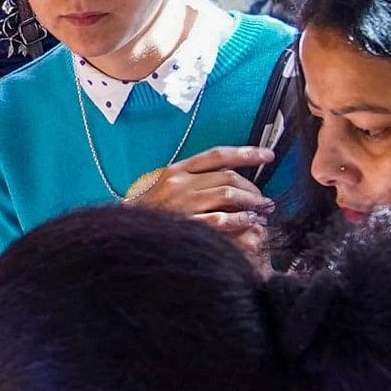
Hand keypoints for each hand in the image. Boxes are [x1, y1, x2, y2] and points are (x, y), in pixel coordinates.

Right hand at [129, 146, 272, 242]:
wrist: (123, 236)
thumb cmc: (148, 215)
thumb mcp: (166, 189)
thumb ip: (193, 181)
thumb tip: (227, 179)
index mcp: (176, 170)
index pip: (217, 155)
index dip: (246, 153)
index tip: (268, 155)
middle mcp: (179, 183)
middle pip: (228, 176)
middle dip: (253, 188)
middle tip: (265, 200)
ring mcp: (182, 204)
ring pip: (228, 194)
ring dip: (251, 203)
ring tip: (262, 212)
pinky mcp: (186, 225)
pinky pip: (221, 219)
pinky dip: (240, 220)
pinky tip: (249, 223)